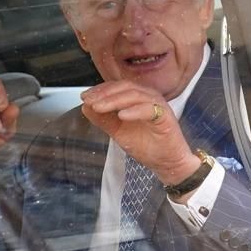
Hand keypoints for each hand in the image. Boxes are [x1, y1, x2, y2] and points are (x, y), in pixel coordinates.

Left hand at [80, 81, 200, 185]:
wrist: (167, 163)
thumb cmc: (147, 145)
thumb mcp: (118, 132)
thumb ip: (103, 120)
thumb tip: (85, 107)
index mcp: (137, 97)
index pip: (117, 87)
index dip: (100, 90)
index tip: (84, 97)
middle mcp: (148, 97)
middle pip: (125, 88)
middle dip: (104, 94)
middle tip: (89, 101)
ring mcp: (158, 105)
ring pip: (135, 95)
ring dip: (115, 100)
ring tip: (99, 107)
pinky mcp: (166, 117)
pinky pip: (149, 109)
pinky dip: (134, 111)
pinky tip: (121, 116)